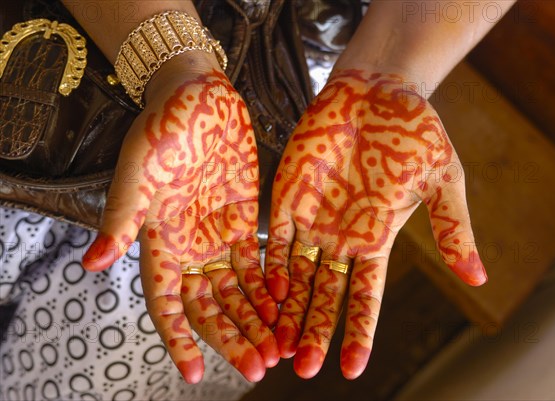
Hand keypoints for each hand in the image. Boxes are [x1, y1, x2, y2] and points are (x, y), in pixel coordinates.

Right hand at [81, 60, 278, 382]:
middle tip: (258, 367)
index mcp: (159, 242)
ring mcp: (218, 235)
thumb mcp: (139, 170)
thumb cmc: (161, 127)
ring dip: (255, 320)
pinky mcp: (245, 219)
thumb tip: (93, 265)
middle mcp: (189, 246)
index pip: (166, 303)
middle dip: (231, 337)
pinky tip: (286, 307)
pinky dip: (270, 286)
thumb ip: (121, 217)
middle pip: (209, 305)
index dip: (179, 338)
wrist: (197, 95)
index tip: (196, 372)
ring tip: (277, 349)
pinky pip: (259, 262)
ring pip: (237, 290)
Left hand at [265, 69, 486, 379]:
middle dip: (313, 331)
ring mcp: (312, 218)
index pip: (366, 297)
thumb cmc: (414, 132)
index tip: (353, 368)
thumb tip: (479, 279)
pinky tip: (268, 289)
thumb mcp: (442, 181)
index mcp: (376, 240)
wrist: (378, 90)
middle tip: (302, 368)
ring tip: (275, 344)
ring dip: (286, 309)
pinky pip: (275, 238)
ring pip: (294, 275)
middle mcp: (340, 237)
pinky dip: (271, 264)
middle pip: (323, 295)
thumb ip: (451, 228)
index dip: (360, 332)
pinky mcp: (289, 195)